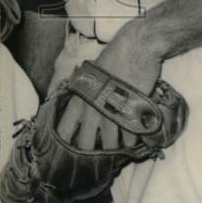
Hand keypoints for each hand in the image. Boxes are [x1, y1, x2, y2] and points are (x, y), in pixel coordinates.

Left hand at [56, 21, 161, 151]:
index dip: (66, 142)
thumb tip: (80, 107)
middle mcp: (91, 110)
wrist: (137, 48)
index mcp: (79, 100)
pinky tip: (133, 140)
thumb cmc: (114, 57)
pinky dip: (131, 140)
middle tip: (97, 154)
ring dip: (113, 148)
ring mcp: (111, 113)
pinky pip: (129, 135)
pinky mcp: (130, 113)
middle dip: (91, 151)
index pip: (64, 130)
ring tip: (118, 149)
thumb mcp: (91, 74)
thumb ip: (84, 92)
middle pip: (85, 143)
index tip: (71, 148)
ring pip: (108, 143)